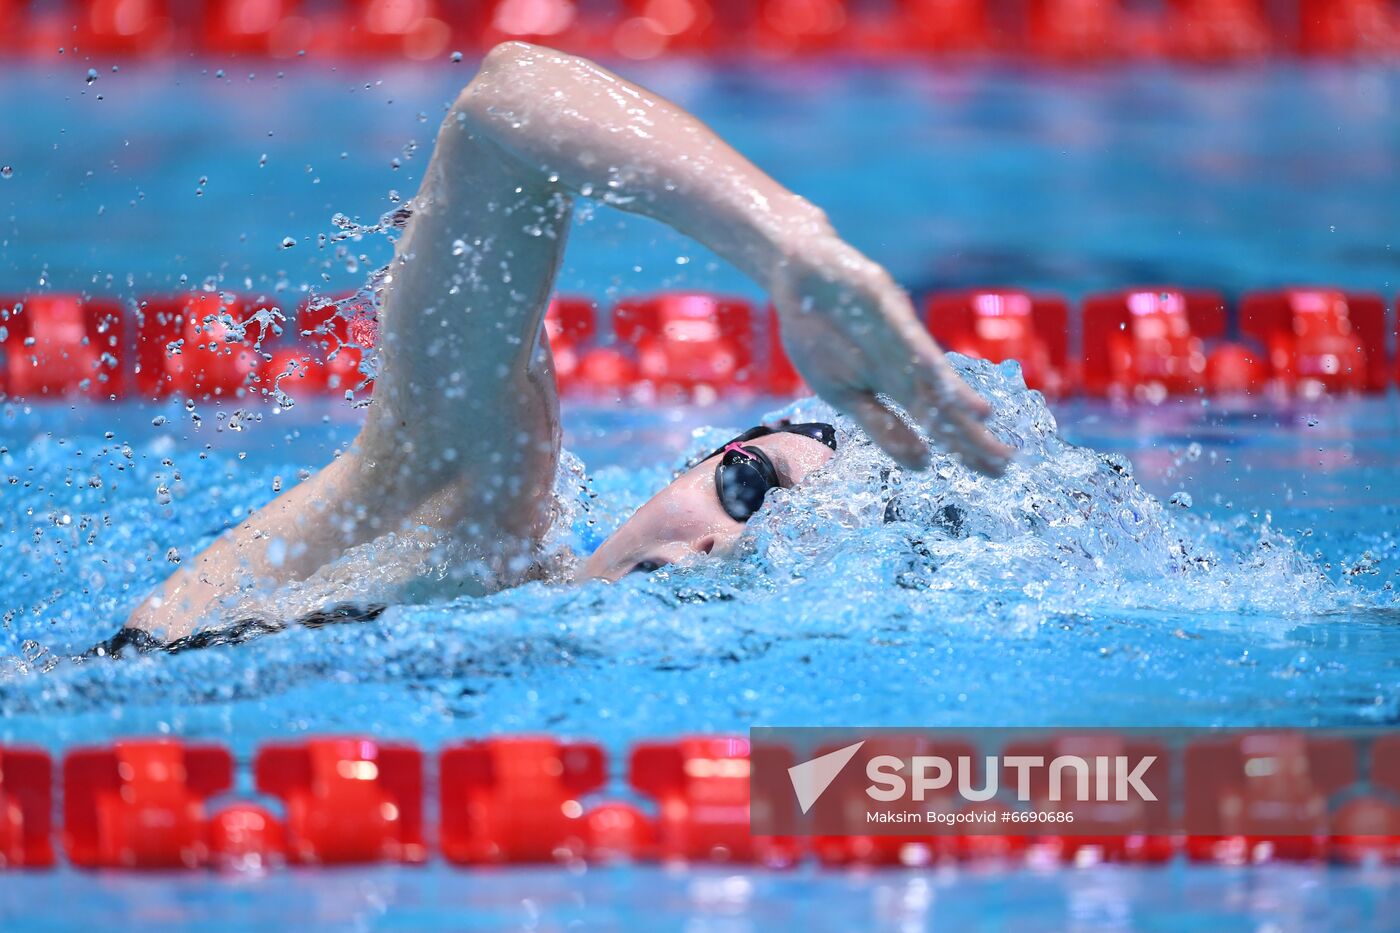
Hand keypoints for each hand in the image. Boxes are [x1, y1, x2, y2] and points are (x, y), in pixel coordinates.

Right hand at [770, 235, 1012, 474]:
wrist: (798, 272)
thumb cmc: (819, 333)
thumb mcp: (843, 393)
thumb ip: (881, 425)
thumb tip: (922, 464)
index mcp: (893, 386)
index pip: (936, 423)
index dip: (965, 447)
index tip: (995, 473)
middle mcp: (904, 367)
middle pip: (944, 411)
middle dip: (974, 441)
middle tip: (1007, 466)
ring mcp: (898, 343)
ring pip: (937, 387)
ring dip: (965, 414)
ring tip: (997, 443)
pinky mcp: (889, 316)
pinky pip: (918, 354)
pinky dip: (942, 379)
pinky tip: (972, 406)